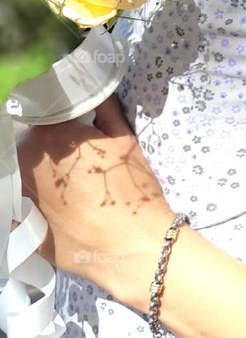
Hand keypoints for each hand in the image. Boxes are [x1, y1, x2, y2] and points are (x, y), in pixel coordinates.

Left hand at [17, 95, 172, 307]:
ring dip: (38, 173)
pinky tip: (60, 207)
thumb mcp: (125, 139)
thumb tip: (97, 93)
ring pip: (23, 173)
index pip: (43, 115)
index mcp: (50, 135)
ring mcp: (21, 194)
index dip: (58, 120)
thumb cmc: (132, 189)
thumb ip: (105, 109)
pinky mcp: (22, 223)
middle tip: (75, 159)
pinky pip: (21, 203)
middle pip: (28, 144)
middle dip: (47, 147)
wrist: (132, 245)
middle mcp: (27, 162)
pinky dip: (33, 200)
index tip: (71, 127)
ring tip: (70, 185)